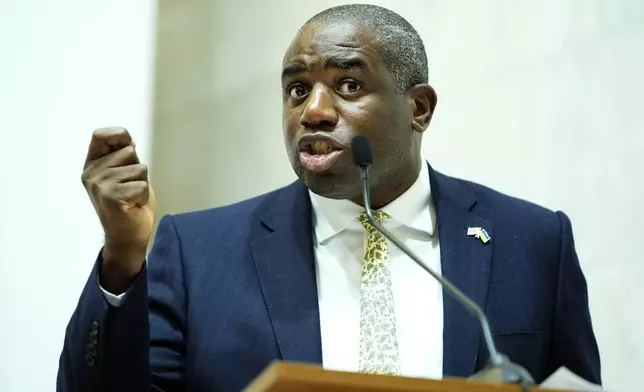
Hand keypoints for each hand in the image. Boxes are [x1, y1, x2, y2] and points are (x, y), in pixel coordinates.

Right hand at [81, 127, 155, 291]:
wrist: (128, 236)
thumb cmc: (129, 202)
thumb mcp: (125, 173)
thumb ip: (124, 157)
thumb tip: (129, 142)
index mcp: (91, 164)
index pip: (101, 135)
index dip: (120, 136)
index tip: (129, 148)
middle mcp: (91, 173)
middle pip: (129, 152)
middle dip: (137, 170)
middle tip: (130, 188)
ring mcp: (100, 185)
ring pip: (139, 169)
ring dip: (142, 184)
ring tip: (131, 197)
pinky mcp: (112, 196)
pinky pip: (142, 185)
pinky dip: (144, 196)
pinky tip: (133, 205)